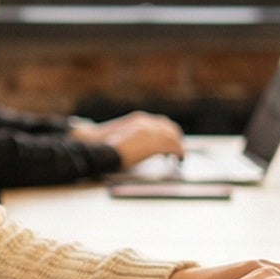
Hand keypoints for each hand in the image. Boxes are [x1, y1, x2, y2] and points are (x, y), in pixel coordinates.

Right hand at [70, 111, 184, 166]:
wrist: (100, 149)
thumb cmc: (100, 145)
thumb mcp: (114, 135)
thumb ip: (124, 136)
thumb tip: (125, 145)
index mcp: (137, 119)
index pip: (159, 122)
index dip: (165, 131)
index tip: (166, 140)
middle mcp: (147, 122)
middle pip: (169, 127)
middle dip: (174, 137)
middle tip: (175, 149)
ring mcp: (153, 132)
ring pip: (174, 137)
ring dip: (177, 147)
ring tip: (178, 157)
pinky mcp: (156, 143)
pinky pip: (175, 148)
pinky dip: (180, 153)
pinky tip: (179, 160)